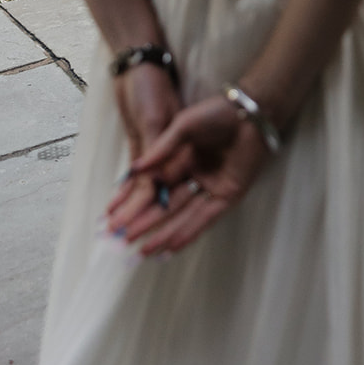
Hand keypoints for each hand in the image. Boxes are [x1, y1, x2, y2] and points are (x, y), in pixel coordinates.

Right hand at [105, 92, 272, 255]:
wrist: (249, 113)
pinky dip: (187, 232)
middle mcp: (194, 176)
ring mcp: (210, 188)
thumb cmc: (217, 113)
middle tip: (121, 240)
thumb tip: (135, 169)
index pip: (154, 188)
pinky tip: (170, 247)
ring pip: (182, 216)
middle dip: (144, 223)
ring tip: (142, 252)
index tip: (115, 219)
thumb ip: (162, 149)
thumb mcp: (184, 126)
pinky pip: (205, 218)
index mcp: (182, 160)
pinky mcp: (228, 195)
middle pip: (165, 206)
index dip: (135, 204)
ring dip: (162, 234)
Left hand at [109, 61, 180, 230]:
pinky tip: (116, 206)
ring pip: (147, 189)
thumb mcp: (158, 118)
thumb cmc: (154, 87)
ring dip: (132, 209)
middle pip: (161, 195)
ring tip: (115, 231)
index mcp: (185, 151)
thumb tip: (148, 180)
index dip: (159, 215)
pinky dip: (126, 191)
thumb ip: (160, 151)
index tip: (145, 237)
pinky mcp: (145, 145)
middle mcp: (176, 155)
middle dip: (144, 220)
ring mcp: (160, 152)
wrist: (141, 64)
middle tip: (126, 243)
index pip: (173, 190)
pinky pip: (137, 175)